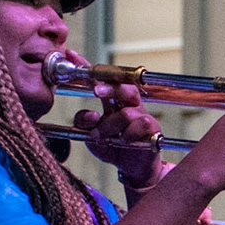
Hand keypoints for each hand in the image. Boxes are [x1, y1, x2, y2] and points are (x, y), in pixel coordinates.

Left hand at [70, 67, 166, 186]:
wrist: (133, 168)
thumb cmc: (114, 147)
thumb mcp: (92, 136)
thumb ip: (85, 124)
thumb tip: (89, 115)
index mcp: (113, 100)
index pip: (100, 80)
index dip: (86, 67)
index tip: (71, 55)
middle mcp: (128, 103)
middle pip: (122, 85)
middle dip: (109, 87)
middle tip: (96, 91)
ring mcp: (141, 114)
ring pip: (125, 112)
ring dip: (110, 125)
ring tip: (103, 136)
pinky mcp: (152, 127)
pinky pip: (140, 125)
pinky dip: (128, 134)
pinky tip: (125, 141)